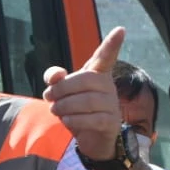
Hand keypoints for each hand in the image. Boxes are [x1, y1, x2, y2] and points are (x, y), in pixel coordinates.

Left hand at [43, 27, 127, 160]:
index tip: (121, 29)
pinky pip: (93, 119)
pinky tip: (66, 120)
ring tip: (55, 110)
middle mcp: (108, 87)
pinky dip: (75, 119)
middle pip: (86, 79)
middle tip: (49, 97)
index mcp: (98, 75)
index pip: (106, 57)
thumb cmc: (78, 110)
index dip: (112, 44)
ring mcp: (112, 105)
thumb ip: (56, 80)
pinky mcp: (110, 123)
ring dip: (65, 105)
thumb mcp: (64, 94)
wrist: (93, 139)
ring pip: (88, 100)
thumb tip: (55, 76)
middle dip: (63, 88)